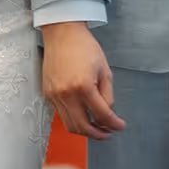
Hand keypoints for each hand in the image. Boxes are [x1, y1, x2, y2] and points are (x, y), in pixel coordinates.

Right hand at [41, 23, 125, 139]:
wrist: (62, 33)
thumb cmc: (84, 46)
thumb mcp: (104, 69)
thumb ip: (107, 94)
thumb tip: (107, 113)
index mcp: (84, 86)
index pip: (102, 115)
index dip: (114, 124)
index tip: (120, 126)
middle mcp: (67, 94)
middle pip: (84, 127)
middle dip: (99, 134)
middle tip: (108, 133)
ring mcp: (55, 95)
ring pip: (70, 125)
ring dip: (85, 131)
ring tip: (96, 128)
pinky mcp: (48, 94)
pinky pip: (61, 114)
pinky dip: (73, 119)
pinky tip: (82, 115)